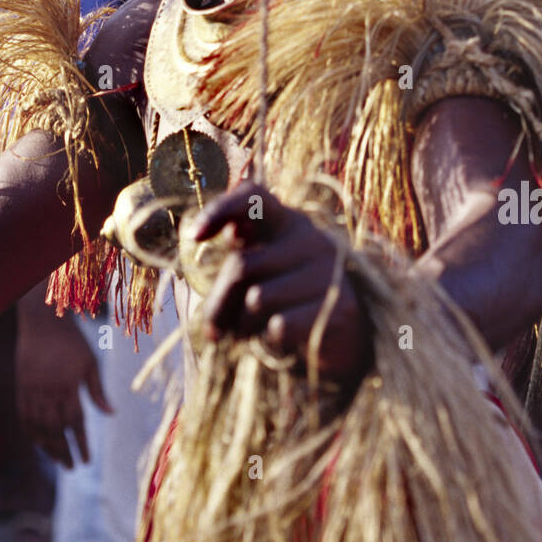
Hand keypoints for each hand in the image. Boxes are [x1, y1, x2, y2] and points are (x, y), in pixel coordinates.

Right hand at [16, 310, 110, 467]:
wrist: (43, 321)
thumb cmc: (72, 341)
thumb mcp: (90, 363)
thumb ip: (98, 391)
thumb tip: (111, 413)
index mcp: (68, 387)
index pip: (75, 423)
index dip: (81, 444)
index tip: (87, 461)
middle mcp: (48, 392)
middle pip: (56, 431)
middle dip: (65, 452)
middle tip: (73, 467)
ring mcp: (32, 391)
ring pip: (38, 427)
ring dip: (48, 447)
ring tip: (59, 460)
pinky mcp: (21, 387)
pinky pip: (24, 417)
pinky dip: (31, 433)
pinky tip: (39, 443)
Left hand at [189, 182, 371, 384]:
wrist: (346, 342)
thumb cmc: (287, 304)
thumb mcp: (260, 275)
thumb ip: (236, 255)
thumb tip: (198, 237)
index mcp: (286, 223)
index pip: (254, 197)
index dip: (221, 208)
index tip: (195, 236)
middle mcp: (311, 239)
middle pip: (242, 266)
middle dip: (218, 305)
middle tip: (213, 331)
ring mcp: (329, 272)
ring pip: (257, 299)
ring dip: (243, 327)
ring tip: (252, 334)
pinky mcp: (340, 307)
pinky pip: (280, 326)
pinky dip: (269, 342)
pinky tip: (278, 343)